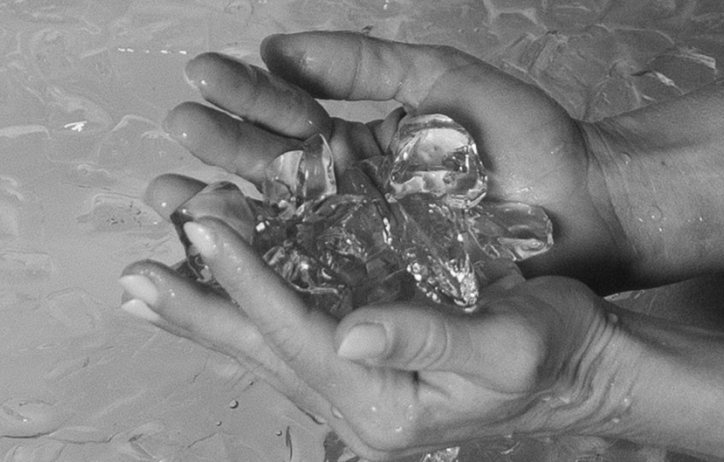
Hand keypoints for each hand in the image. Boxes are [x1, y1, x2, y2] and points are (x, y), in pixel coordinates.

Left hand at [116, 218, 639, 458]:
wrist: (592, 367)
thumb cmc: (561, 350)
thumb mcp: (507, 343)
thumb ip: (428, 336)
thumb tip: (352, 330)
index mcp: (390, 407)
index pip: (301, 336)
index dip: (249, 280)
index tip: (203, 232)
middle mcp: (363, 406)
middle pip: (263, 351)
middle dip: (196, 309)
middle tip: (131, 275)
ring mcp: (362, 388)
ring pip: (268, 344)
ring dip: (209, 308)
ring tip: (148, 278)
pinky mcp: (369, 364)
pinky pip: (294, 335)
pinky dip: (251, 303)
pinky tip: (218, 280)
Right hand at [155, 31, 639, 290]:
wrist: (597, 205)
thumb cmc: (533, 140)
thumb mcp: (447, 83)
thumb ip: (369, 67)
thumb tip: (280, 49)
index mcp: (365, 140)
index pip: (291, 113)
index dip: (247, 95)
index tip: (201, 75)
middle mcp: (356, 193)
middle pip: (275, 171)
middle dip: (222, 150)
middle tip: (177, 132)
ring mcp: (368, 242)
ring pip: (284, 227)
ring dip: (225, 212)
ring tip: (174, 196)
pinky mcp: (389, 288)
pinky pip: (325, 281)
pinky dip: (273, 272)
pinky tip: (227, 259)